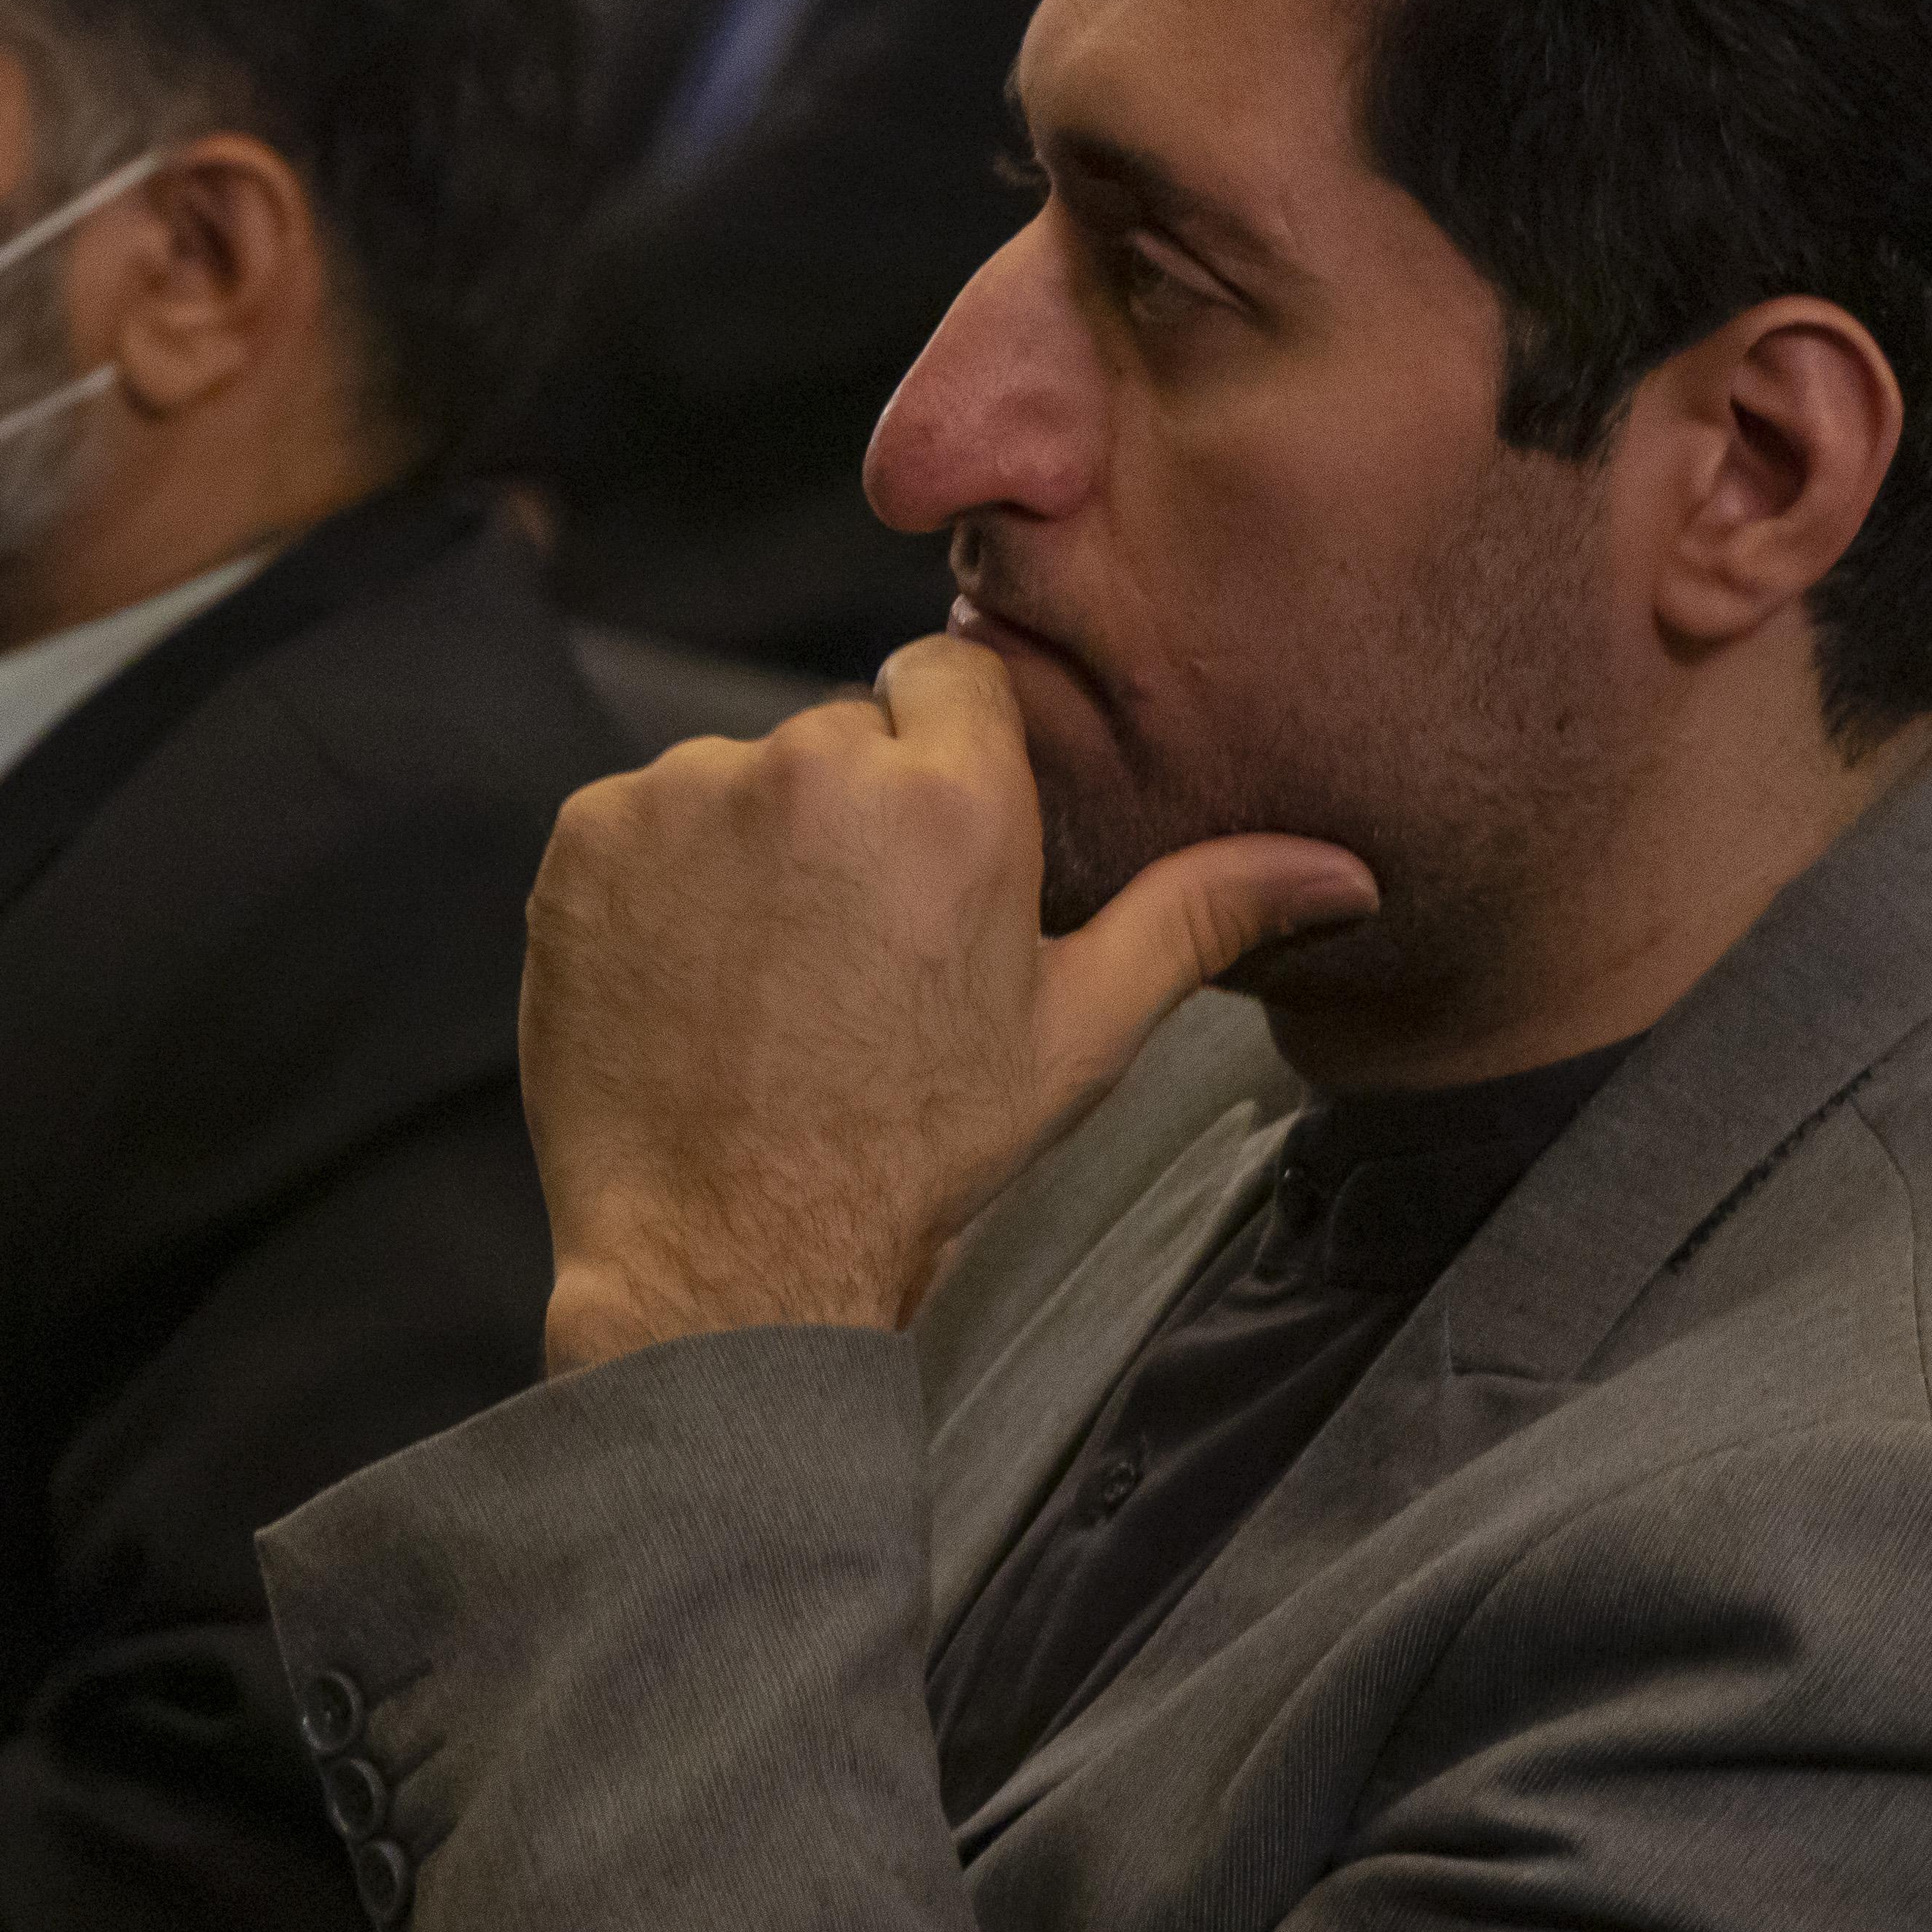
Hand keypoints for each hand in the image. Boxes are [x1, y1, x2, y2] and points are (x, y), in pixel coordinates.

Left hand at [521, 636, 1374, 1371]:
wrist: (731, 1258)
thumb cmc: (920, 1151)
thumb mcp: (1080, 1034)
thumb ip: (1201, 915)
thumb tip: (1345, 873)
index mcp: (952, 793)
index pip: (948, 673)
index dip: (945, 763)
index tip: (934, 861)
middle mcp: (814, 763)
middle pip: (843, 733)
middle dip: (853, 814)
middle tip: (858, 953)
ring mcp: (684, 796)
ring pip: (739, 777)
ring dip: (753, 847)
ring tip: (773, 982)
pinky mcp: (586, 838)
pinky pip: (639, 820)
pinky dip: (658, 882)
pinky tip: (694, 983)